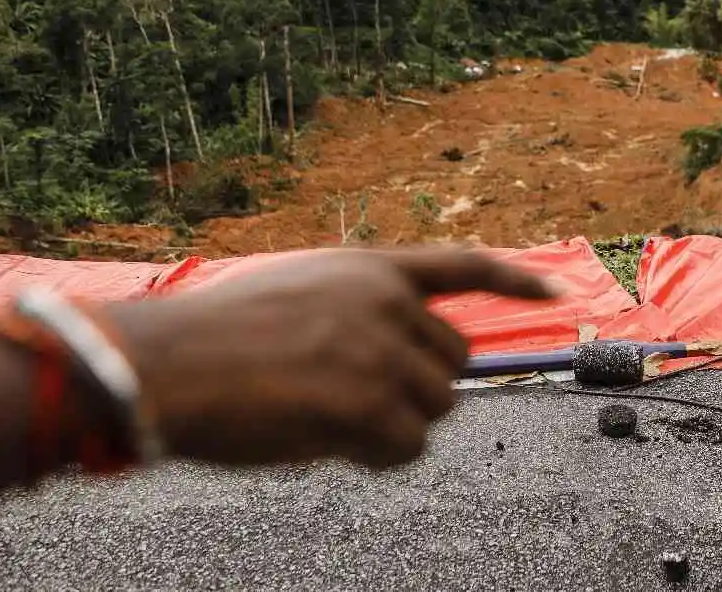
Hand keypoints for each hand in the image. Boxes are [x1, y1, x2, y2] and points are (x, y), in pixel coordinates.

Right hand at [101, 247, 558, 469]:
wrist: (164, 362)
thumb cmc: (211, 337)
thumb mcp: (297, 293)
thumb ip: (356, 313)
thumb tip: (409, 366)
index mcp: (369, 269)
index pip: (463, 264)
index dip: (516, 279)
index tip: (557, 292)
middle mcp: (386, 302)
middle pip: (454, 361)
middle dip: (420, 388)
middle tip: (358, 404)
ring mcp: (379, 352)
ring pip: (435, 408)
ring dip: (394, 425)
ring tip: (328, 419)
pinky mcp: (366, 403)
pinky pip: (408, 447)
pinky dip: (379, 456)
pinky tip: (328, 441)